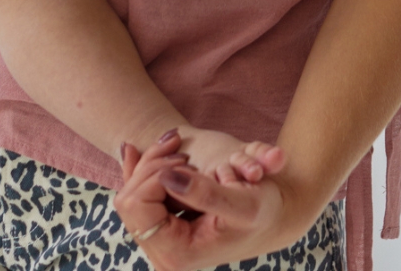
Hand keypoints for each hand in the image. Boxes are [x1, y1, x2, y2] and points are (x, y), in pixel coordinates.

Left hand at [116, 132, 293, 270]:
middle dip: (150, 166)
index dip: (155, 174)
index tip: (185, 160)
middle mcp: (163, 256)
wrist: (273, 217)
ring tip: (175, 145)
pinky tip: (139, 150)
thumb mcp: (242, 202)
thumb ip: (204, 192)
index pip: (137, 206)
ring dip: (149, 164)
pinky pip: (136, 198)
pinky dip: (142, 171)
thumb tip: (166, 177)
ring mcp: (160, 244)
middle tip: (178, 145)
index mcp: (178, 254)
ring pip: (130, 196)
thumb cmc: (264, 211)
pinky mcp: (162, 230)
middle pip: (128, 201)